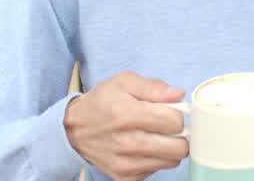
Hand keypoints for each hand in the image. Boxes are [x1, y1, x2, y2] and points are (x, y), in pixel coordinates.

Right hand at [63, 70, 187, 180]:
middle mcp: (128, 143)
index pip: (175, 121)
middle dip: (179, 134)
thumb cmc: (101, 103)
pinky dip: (155, 159)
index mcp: (129, 115)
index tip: (171, 111)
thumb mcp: (123, 83)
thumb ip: (153, 87)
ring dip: (169, 148)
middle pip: (179, 147)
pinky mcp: (125, 177)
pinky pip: (156, 170)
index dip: (177, 114)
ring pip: (171, 161)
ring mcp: (126, 163)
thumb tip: (178, 94)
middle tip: (168, 126)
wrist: (74, 130)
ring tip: (155, 135)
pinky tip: (143, 147)